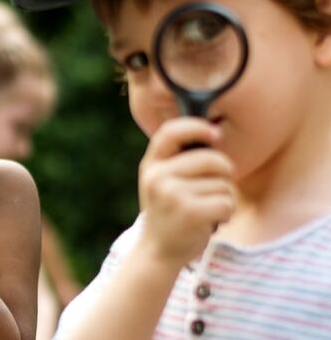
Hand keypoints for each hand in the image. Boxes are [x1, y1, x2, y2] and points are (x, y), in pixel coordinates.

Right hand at [137, 117, 234, 267]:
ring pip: (222, 184)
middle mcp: (158, 177)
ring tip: (205, 210)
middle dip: (224, 172)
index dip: (196, 127)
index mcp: (151, 165)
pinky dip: (226, 213)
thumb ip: (178, 160)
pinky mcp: (190, 213)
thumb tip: (213, 134)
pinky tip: (211, 221)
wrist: (158, 251)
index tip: (215, 133)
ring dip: (223, 198)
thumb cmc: (168, 212)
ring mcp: (172, 194)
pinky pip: (227, 202)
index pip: (171, 132)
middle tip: (214, 187)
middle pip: (211, 159)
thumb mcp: (162, 182)